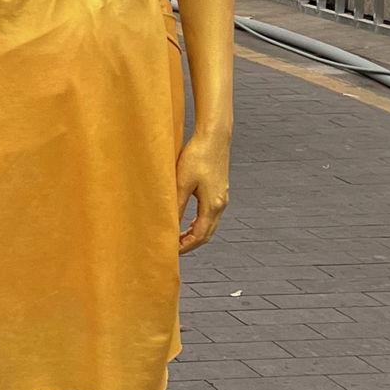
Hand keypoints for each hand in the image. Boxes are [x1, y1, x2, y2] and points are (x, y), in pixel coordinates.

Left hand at [176, 135, 229, 252]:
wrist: (215, 137)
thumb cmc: (197, 157)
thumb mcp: (182, 182)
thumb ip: (175, 205)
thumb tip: (168, 225)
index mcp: (213, 206)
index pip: (200, 235)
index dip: (185, 246)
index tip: (171, 251)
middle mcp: (221, 204)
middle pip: (207, 233)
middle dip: (191, 243)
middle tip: (173, 249)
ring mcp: (222, 197)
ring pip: (209, 224)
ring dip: (195, 234)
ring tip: (178, 238)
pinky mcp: (219, 189)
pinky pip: (210, 214)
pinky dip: (199, 222)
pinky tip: (188, 220)